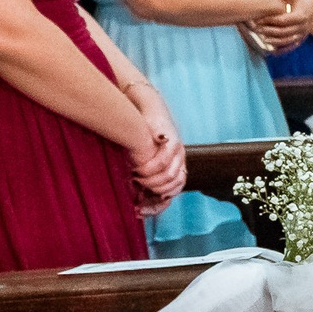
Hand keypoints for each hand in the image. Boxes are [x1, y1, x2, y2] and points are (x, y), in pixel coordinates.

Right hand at [125, 88, 186, 209]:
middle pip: (171, 186)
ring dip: (150, 179)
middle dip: (152, 189)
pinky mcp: (173, 143)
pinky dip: (150, 168)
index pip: (174, 191)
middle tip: (135, 185)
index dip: (160, 199)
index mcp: (175, 166)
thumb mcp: (143, 157)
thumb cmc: (141, 135)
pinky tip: (138, 167)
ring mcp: (179, 152)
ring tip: (135, 175)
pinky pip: (164, 162)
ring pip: (168, 176)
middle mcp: (180, 161)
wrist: (147, 109)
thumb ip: (142, 174)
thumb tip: (132, 196)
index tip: (143, 202)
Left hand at [247, 0, 312, 51]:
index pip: (284, 20)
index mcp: (302, 15)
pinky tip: (272, 51)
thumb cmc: (299, 0)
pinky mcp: (301, 40)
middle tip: (257, 29)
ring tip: (262, 39)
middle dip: (269, 31)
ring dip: (274, 41)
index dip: (270, 20)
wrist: (311, 8)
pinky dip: (282, 50)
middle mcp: (304, 27)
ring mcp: (303, 34)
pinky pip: (291, 47)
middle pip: (284, 31)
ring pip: (287, 40)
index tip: (259, 20)